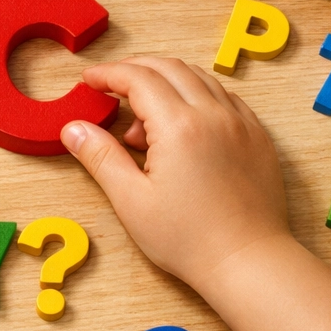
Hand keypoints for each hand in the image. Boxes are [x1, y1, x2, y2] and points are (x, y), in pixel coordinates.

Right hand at [60, 57, 290, 288]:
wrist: (248, 262)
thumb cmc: (189, 239)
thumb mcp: (132, 201)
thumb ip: (101, 157)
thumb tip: (73, 129)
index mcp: (179, 126)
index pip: (138, 78)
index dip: (108, 74)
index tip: (88, 80)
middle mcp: (214, 114)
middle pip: (169, 68)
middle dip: (134, 69)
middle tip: (109, 86)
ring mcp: (241, 122)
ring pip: (198, 78)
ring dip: (165, 82)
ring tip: (142, 121)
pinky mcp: (257, 136)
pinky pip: (224, 96)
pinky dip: (195, 95)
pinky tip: (181, 124)